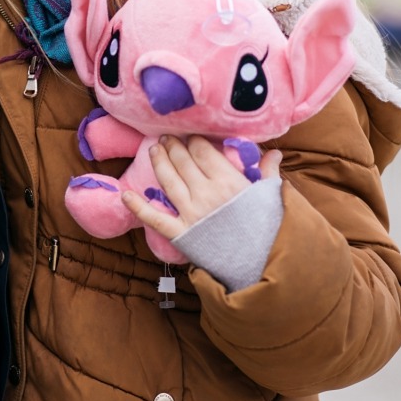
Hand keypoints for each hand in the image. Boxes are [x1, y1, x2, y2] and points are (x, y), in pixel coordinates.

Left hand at [121, 136, 281, 242]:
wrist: (262, 265)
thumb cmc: (269, 229)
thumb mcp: (271, 197)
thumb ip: (268, 172)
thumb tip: (275, 152)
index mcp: (227, 180)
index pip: (202, 150)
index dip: (193, 140)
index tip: (190, 136)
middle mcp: (205, 192)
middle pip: (183, 161)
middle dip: (173, 146)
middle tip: (166, 137)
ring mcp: (190, 212)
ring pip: (167, 180)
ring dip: (159, 161)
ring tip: (154, 149)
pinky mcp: (181, 233)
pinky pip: (155, 218)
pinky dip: (138, 207)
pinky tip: (125, 195)